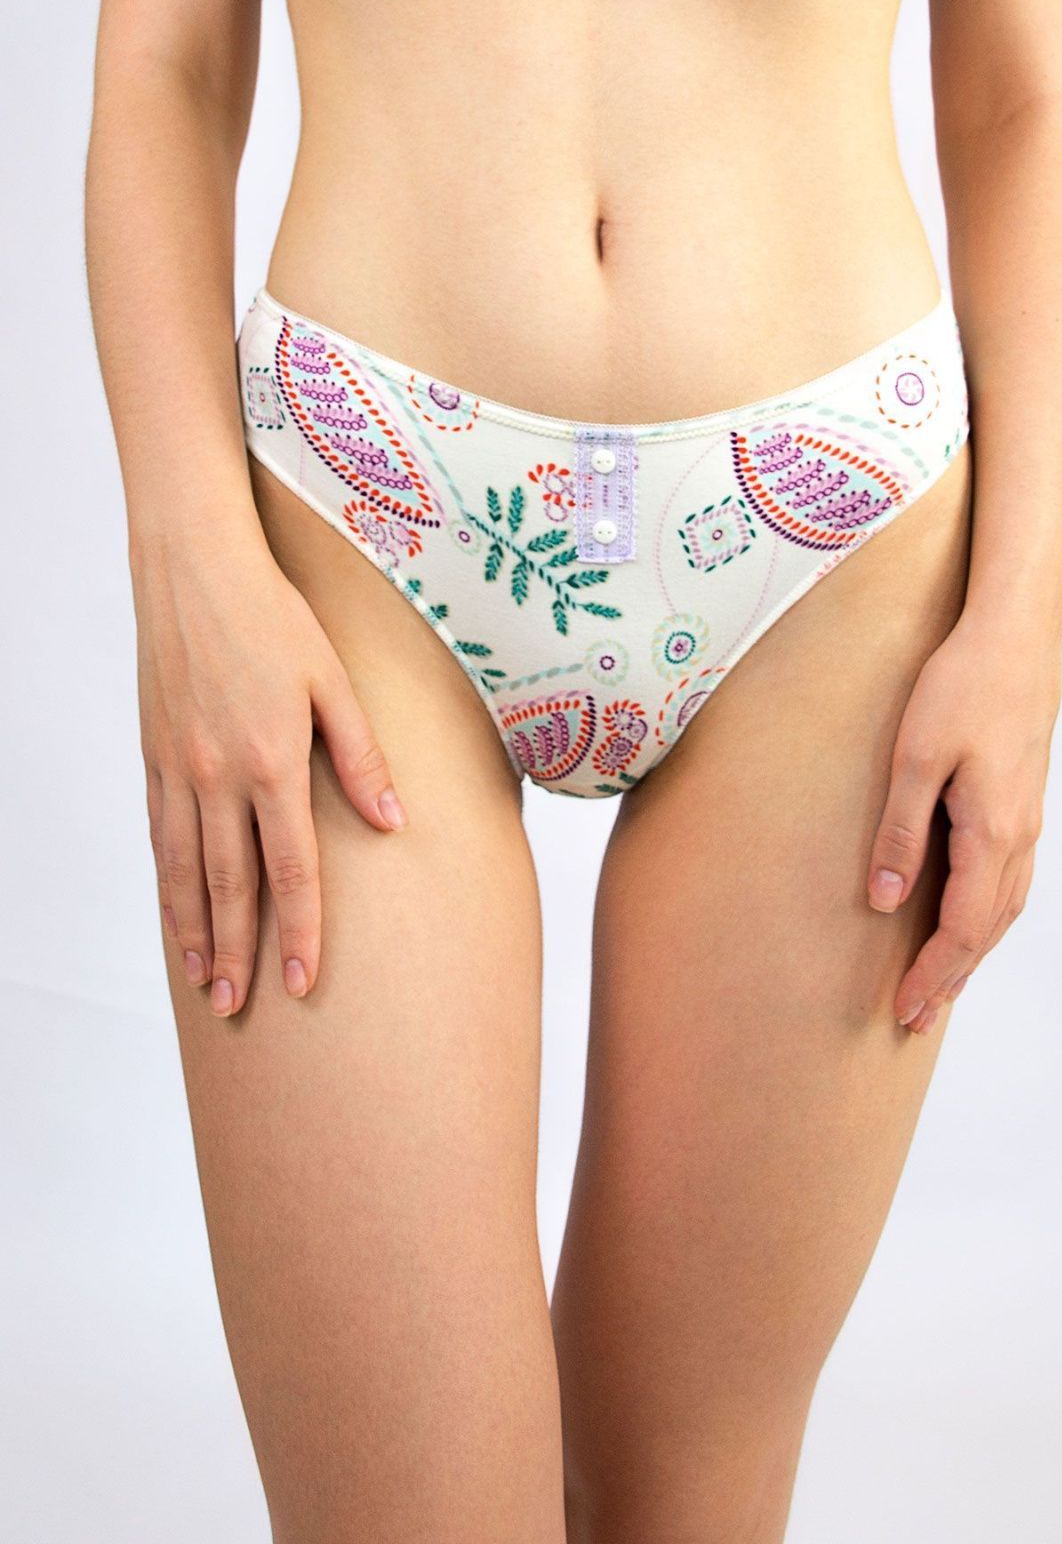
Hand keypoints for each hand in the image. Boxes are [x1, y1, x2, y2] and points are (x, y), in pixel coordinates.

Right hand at [133, 522, 406, 1015]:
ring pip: (183, 871)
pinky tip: (174, 911)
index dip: (300, 933)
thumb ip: (362, 757)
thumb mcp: (332, 680)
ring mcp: (177, 769)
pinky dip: (165, 883)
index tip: (302, 984)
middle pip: (229, 886)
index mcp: (271, 762)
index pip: (291, 871)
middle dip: (240, 953)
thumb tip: (393, 823)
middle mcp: (217, 776)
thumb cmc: (274, 616)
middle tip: (241, 1007)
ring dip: (194, 932)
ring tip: (204, 982)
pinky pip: (158, 835)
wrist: (192, 567)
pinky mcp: (154, 754)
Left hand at [865, 608, 1061, 1033]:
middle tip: (916, 1020)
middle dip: (952, 979)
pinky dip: (990, 916)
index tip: (903, 1009)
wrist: (1014, 633)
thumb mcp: (915, 758)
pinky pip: (1011, 880)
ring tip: (941, 986)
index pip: (964, 929)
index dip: (934, 975)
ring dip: (973, 953)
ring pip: (1006, 908)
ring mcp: (1028, 818)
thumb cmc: (961, 685)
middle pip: (989, 931)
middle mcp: (1019, 835)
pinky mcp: (1024, 800)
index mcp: (992, 832)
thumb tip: (887, 901)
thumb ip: (901, 832)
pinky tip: (970, 920)